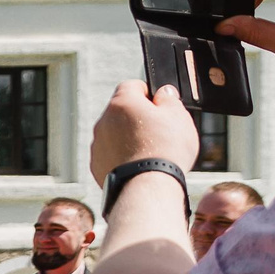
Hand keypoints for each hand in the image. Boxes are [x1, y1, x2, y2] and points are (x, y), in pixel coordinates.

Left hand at [89, 79, 203, 186]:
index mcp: (122, 103)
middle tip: (159, 132)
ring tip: (150, 152)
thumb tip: (163, 93)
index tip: (159, 106)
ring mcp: (97, 144)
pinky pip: (110, 154)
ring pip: (115, 134)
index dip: (148, 94)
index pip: (132, 86)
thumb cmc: (165, 150)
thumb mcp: (178, 115)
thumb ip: (169, 99)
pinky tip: (138, 165)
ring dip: (129, 138)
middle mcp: (103, 121)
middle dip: (138, 118)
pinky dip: (122, 156)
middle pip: (122, 111)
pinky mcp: (96, 165)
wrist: (147, 187)